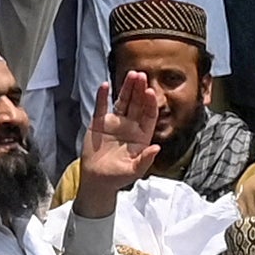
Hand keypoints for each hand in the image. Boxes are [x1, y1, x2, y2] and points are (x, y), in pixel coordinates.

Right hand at [77, 65, 168, 195]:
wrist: (97, 179)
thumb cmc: (118, 177)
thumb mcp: (134, 171)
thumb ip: (145, 160)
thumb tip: (157, 148)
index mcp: (141, 136)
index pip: (149, 116)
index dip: (150, 104)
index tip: (151, 92)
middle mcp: (130, 126)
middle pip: (137, 104)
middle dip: (140, 90)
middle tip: (141, 75)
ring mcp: (115, 123)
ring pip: (122, 102)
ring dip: (126, 88)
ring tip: (131, 75)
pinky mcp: (99, 123)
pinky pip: (101, 107)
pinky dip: (102, 97)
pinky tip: (104, 85)